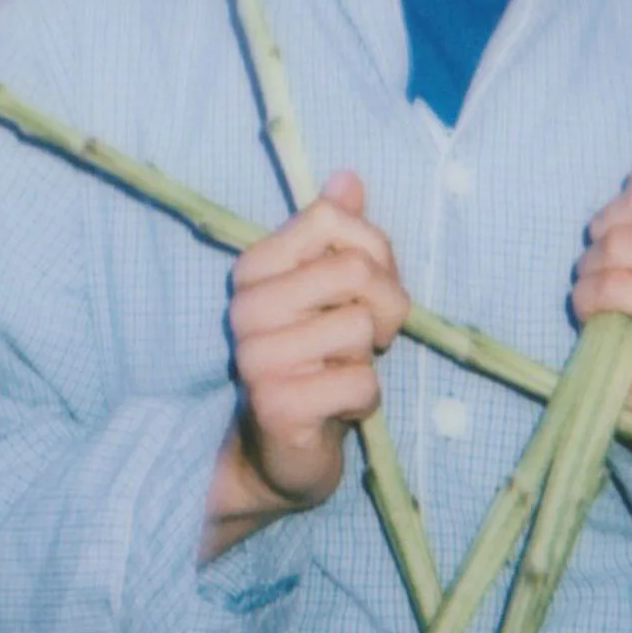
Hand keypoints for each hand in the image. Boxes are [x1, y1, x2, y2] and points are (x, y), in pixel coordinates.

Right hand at [201, 173, 410, 558]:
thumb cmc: (313, 362)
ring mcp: (257, 356)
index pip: (329, 217)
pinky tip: (338, 407)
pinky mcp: (278, 403)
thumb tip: (348, 178)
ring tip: (340, 371)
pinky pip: (360, 382)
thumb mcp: (329, 293)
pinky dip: (366, 400)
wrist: (279, 454)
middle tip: (369, 339)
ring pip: (360, 325)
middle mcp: (246, 306)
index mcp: (254, 268)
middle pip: (356, 269)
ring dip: (368, 357)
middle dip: (385, 306)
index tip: (366, 288)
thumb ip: (337, 236)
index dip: (372, 249)